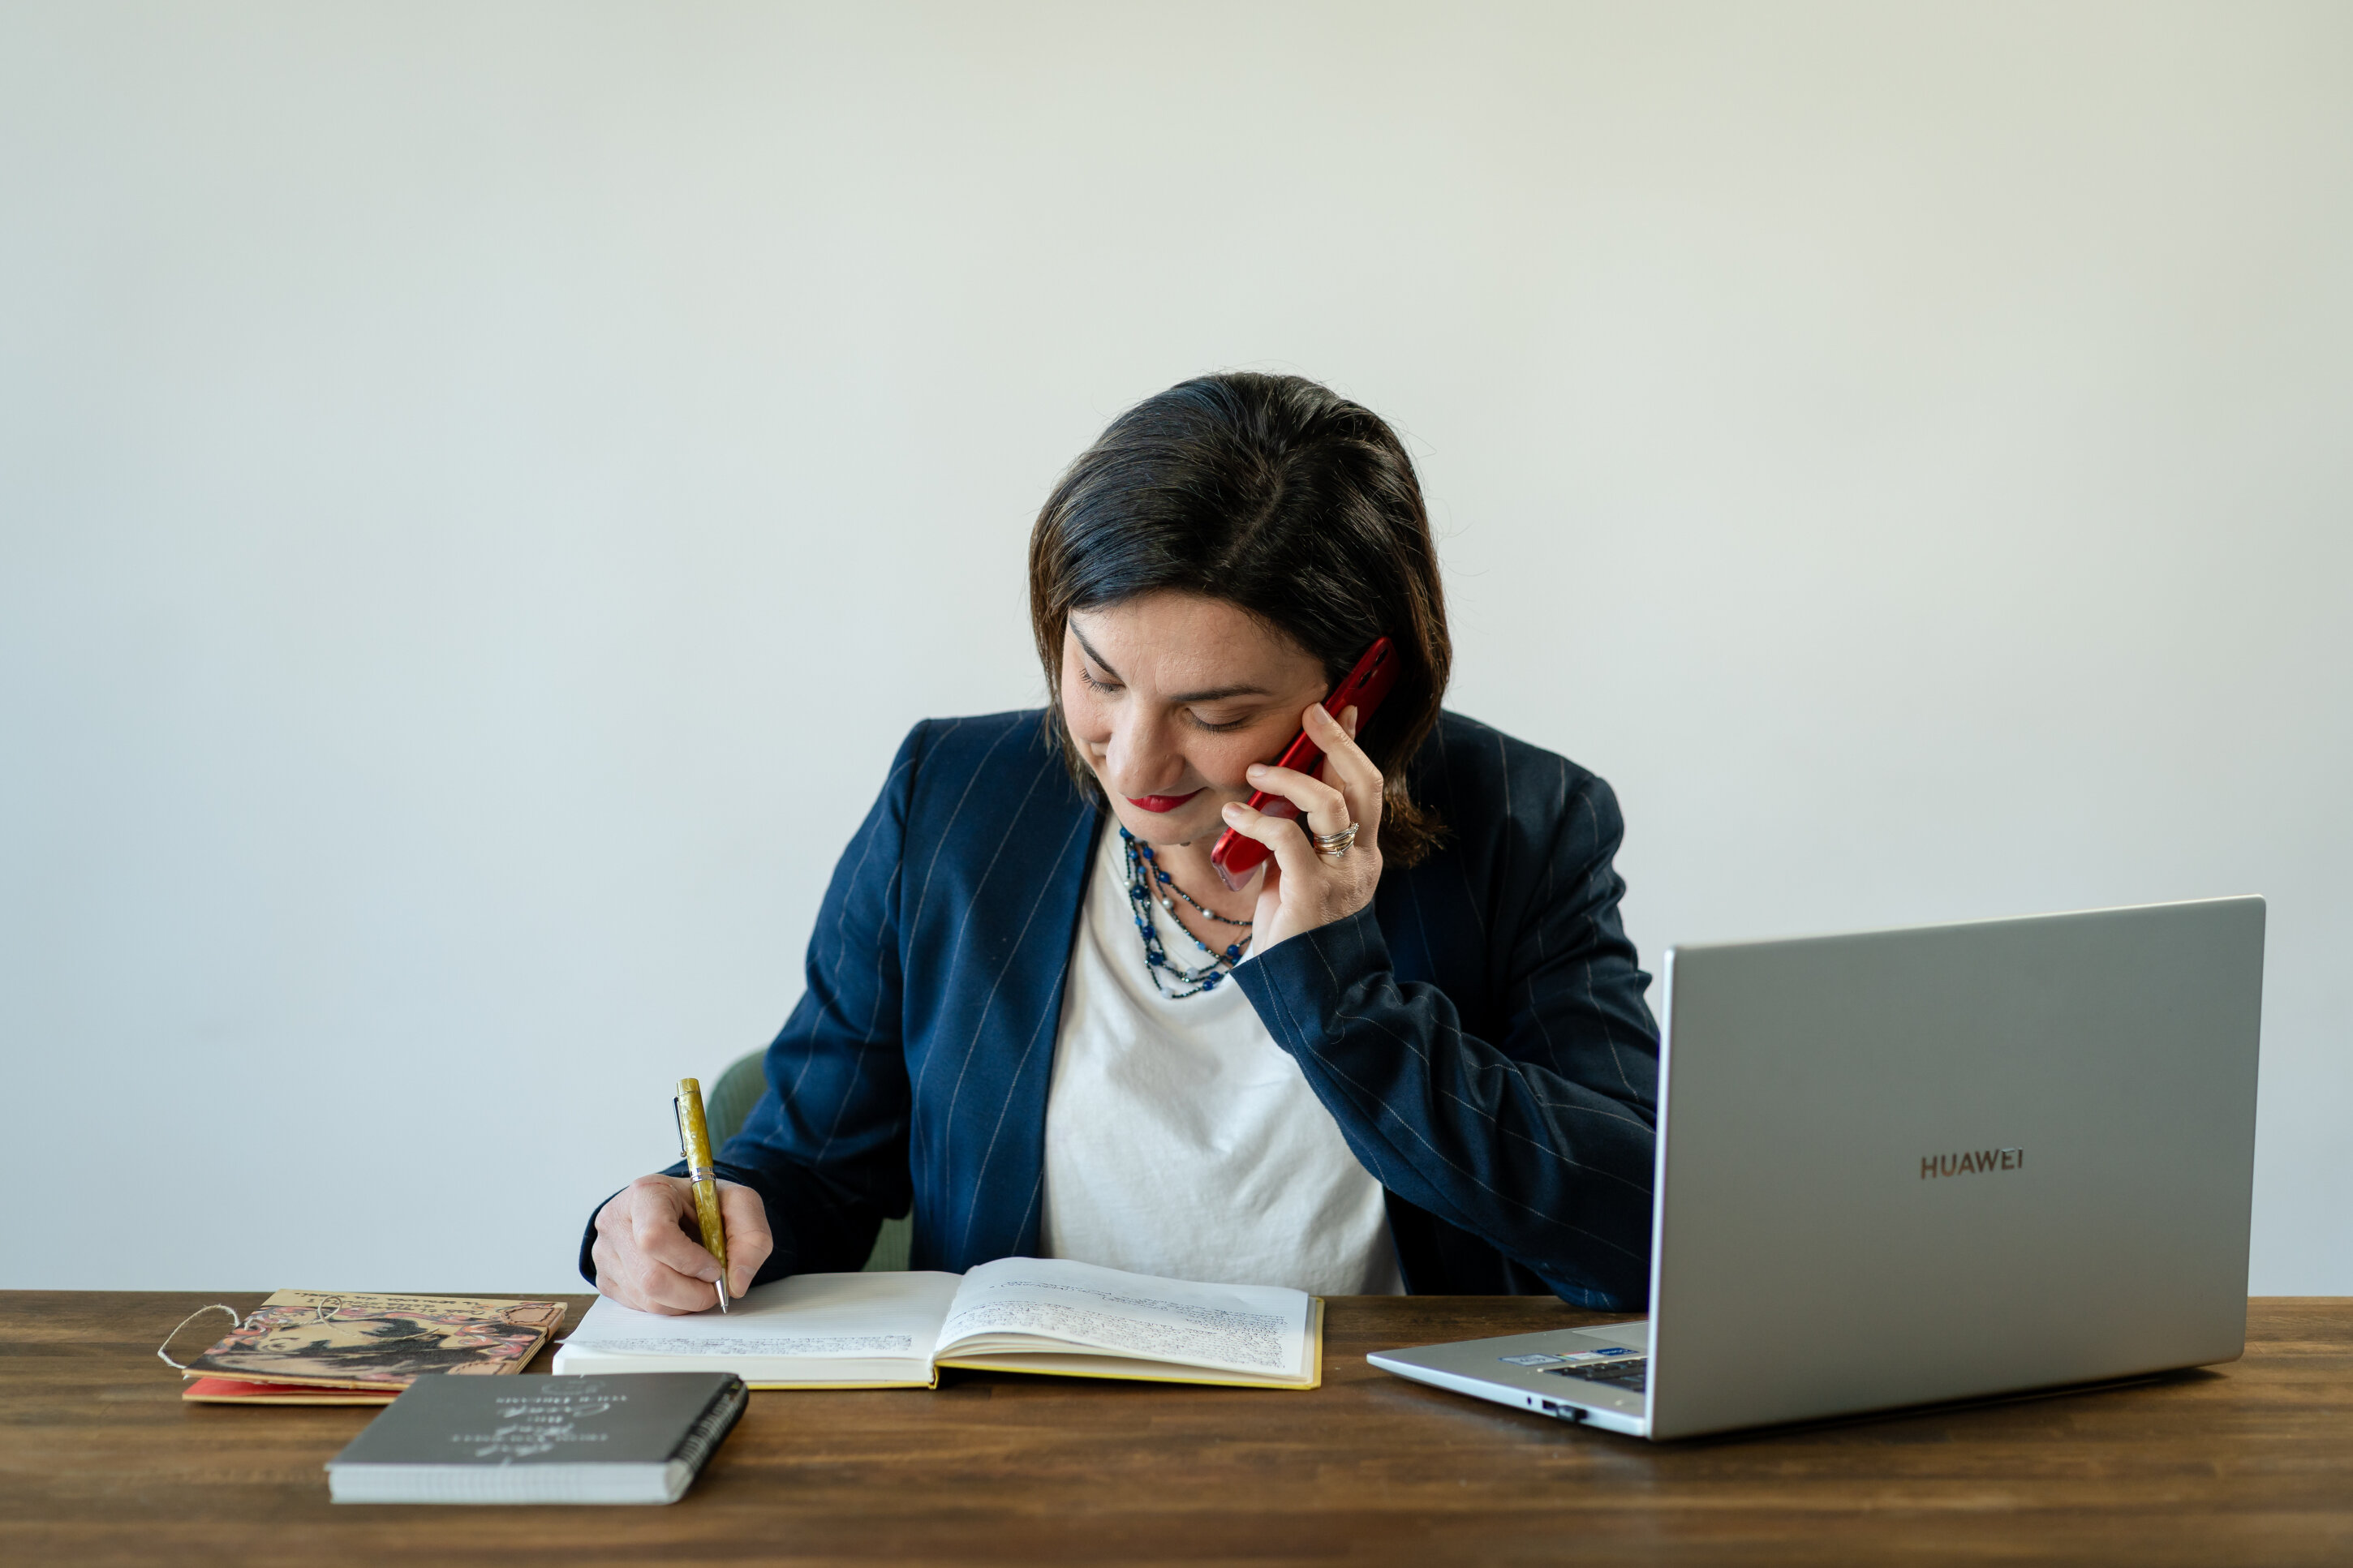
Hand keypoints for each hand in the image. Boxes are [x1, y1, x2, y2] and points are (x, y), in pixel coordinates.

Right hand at [590, 1173, 772, 1313]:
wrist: (680, 1208)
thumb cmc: (704, 1204)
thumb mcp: (740, 1205)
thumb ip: (752, 1238)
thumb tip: (736, 1283)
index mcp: (646, 1193)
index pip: (656, 1236)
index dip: (689, 1261)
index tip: (714, 1266)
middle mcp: (616, 1220)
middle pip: (650, 1276)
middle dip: (692, 1292)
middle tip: (714, 1288)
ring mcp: (606, 1251)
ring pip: (645, 1297)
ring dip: (683, 1302)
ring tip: (699, 1284)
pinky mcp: (605, 1277)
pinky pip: (638, 1306)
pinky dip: (668, 1305)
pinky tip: (680, 1286)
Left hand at [1219, 701, 1382, 951]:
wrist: (1307, 989)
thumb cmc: (1296, 930)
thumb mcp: (1298, 872)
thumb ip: (1294, 835)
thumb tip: (1271, 792)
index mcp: (1363, 851)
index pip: (1367, 785)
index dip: (1354, 743)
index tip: (1343, 707)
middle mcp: (1362, 859)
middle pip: (1364, 783)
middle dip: (1338, 741)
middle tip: (1310, 713)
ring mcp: (1342, 876)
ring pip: (1331, 804)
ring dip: (1290, 778)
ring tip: (1256, 772)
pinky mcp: (1314, 893)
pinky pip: (1288, 840)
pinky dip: (1257, 821)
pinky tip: (1233, 813)